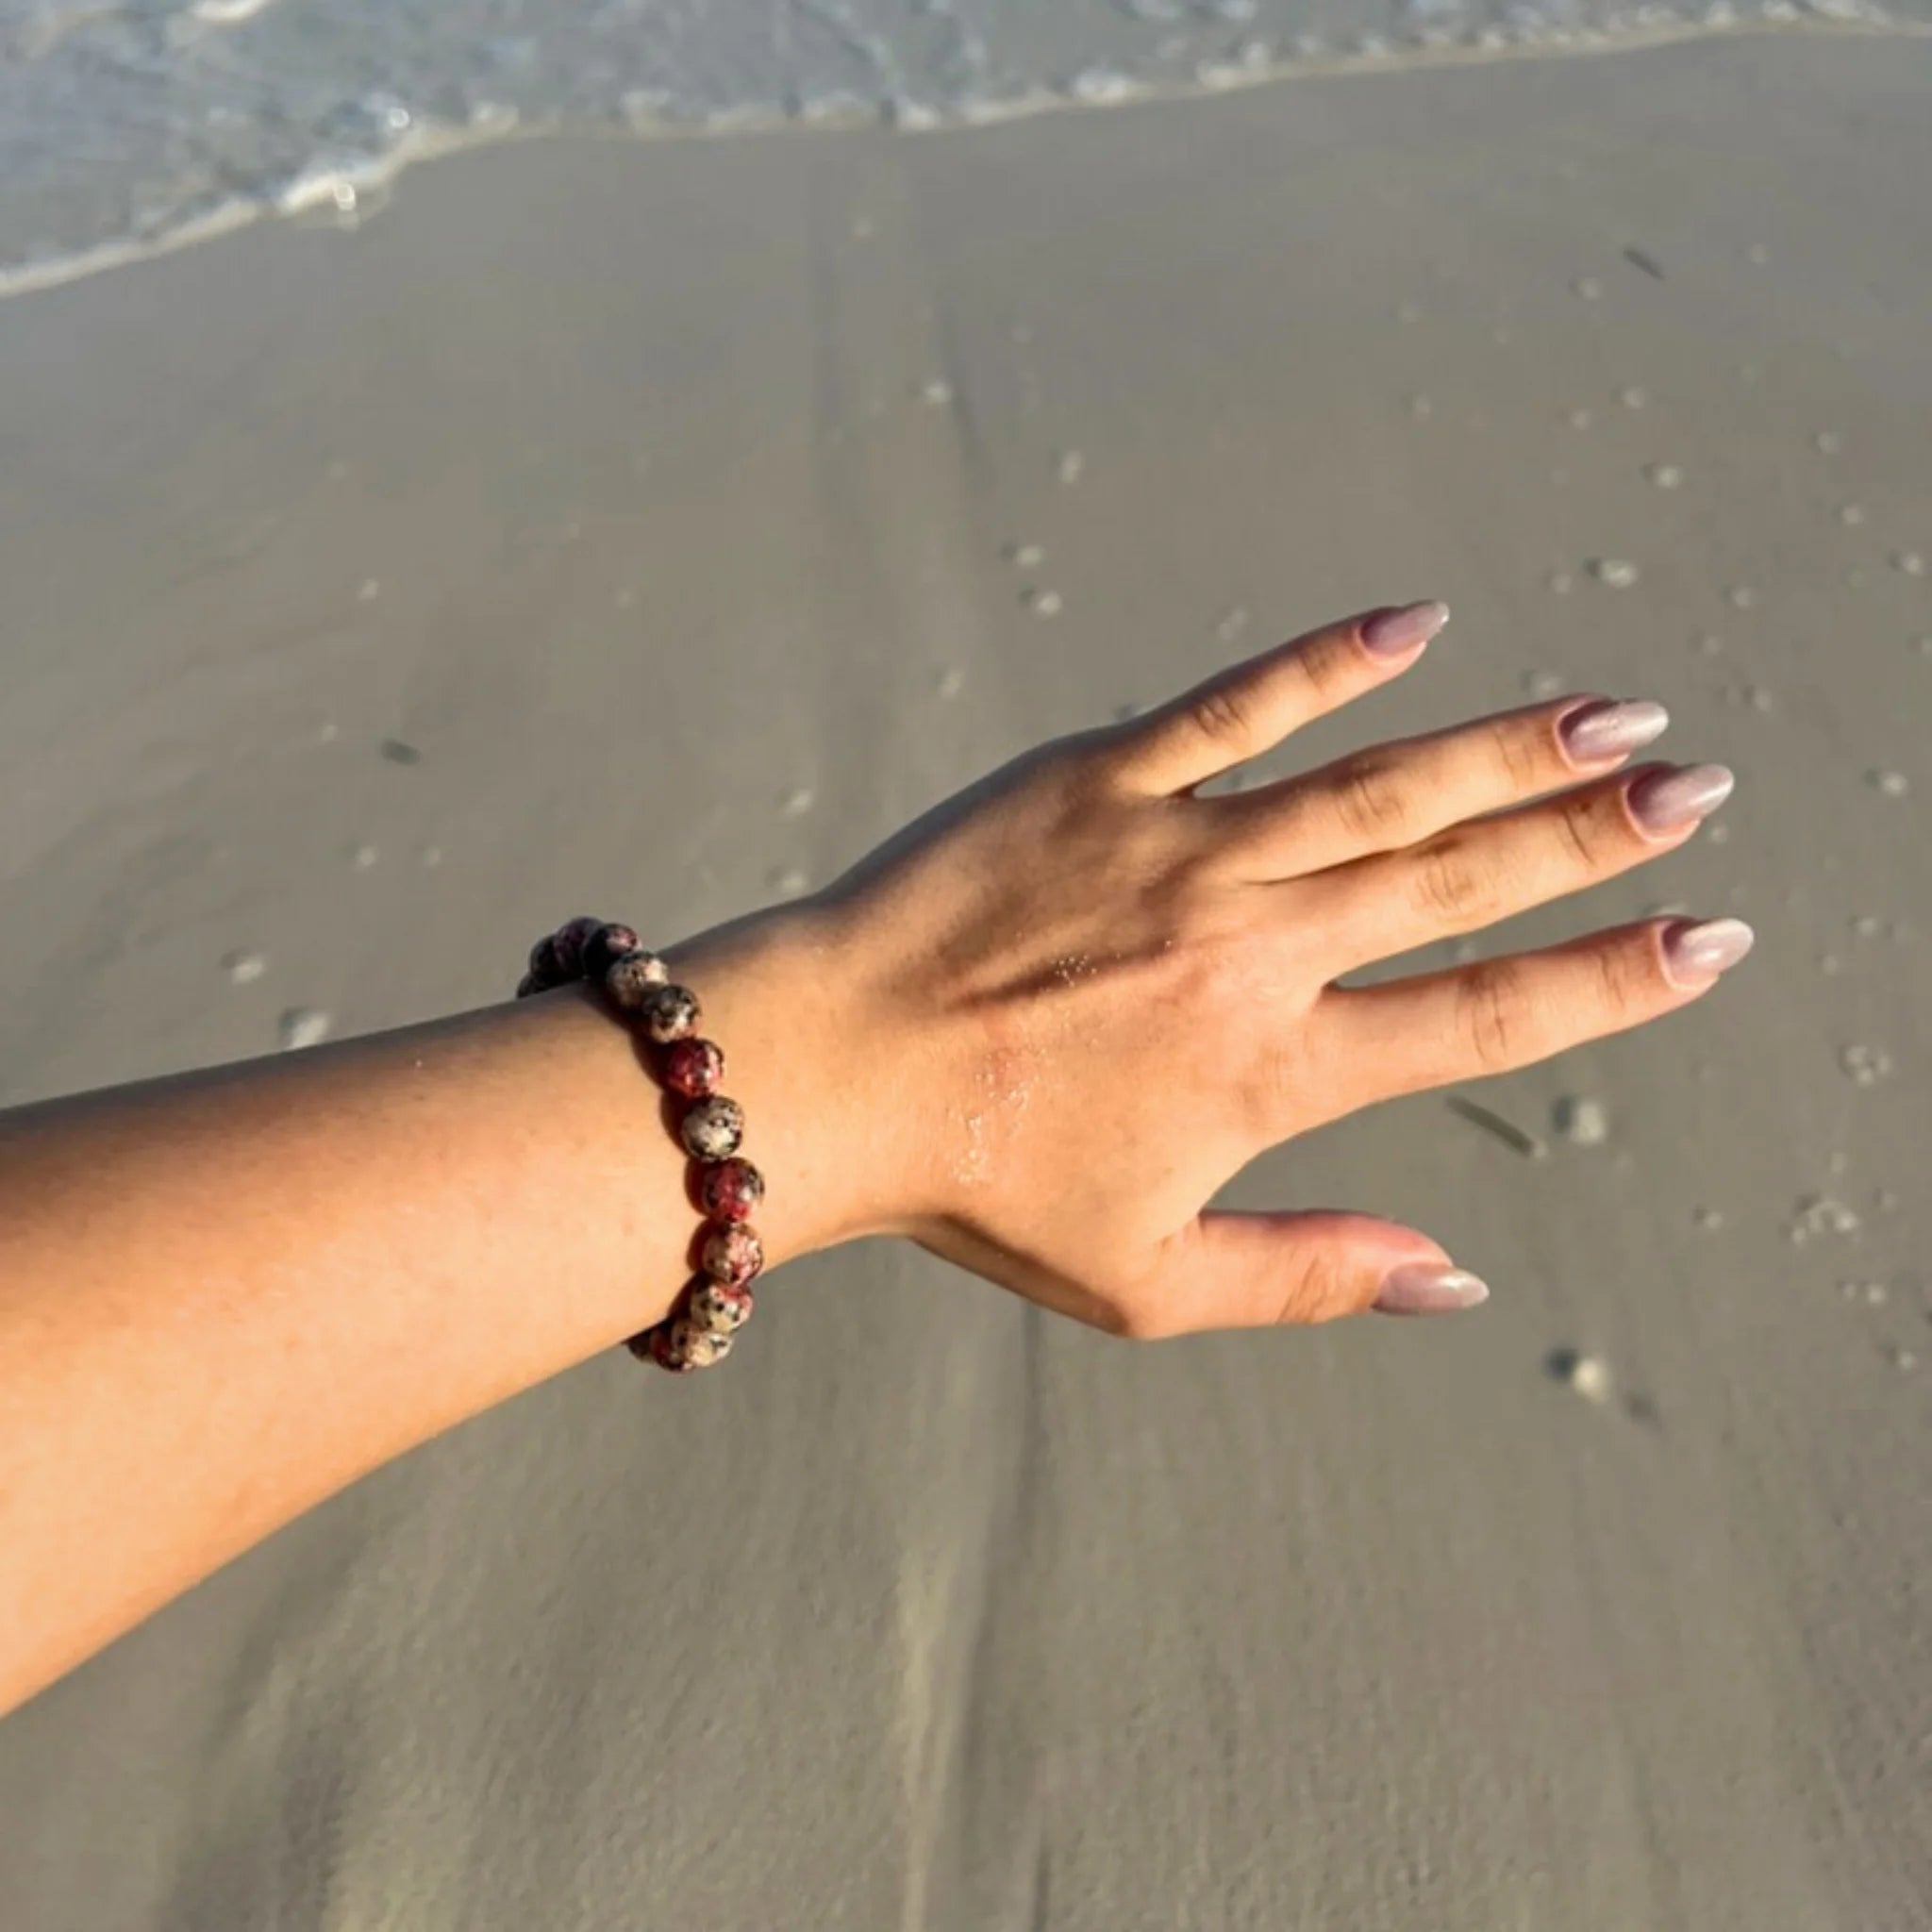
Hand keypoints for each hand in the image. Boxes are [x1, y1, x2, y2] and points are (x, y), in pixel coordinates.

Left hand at [794, 602, 1747, 1336]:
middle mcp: (1253, 952)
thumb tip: (1456, 1281)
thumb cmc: (977, 1188)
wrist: (824, 1073)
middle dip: (1593, 839)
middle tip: (1697, 794)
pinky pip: (1235, 707)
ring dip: (1508, 749)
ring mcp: (1179, 853)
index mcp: (1273, 1072)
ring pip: (1381, 786)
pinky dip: (1328, 663)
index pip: (1484, 1019)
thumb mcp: (1146, 1282)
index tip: (1704, 940)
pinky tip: (1416, 622)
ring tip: (1612, 720)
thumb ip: (1308, 1279)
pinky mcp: (1098, 781)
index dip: (1609, 980)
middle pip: (1461, 884)